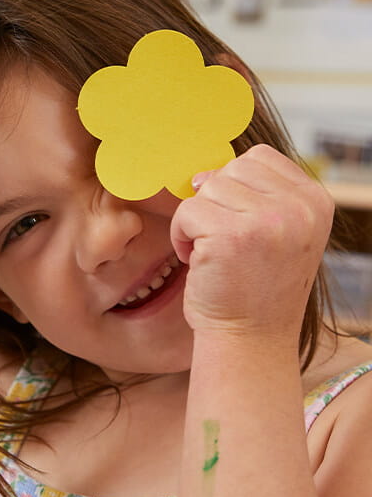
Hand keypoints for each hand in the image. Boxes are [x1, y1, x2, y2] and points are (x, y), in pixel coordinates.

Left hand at [170, 144, 333, 345]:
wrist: (249, 338)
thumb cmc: (254, 287)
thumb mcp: (277, 233)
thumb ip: (256, 195)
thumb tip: (204, 174)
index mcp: (315, 201)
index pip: (259, 158)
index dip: (235, 188)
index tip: (239, 227)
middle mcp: (299, 207)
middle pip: (230, 170)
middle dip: (215, 205)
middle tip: (224, 244)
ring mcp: (267, 220)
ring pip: (207, 189)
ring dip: (196, 221)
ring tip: (213, 254)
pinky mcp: (231, 235)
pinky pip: (187, 211)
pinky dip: (181, 236)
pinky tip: (199, 262)